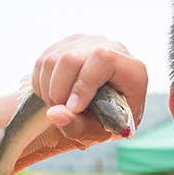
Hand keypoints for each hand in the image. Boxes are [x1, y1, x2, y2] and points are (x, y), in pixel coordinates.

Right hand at [31, 34, 147, 146]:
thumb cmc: (108, 121)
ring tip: (58, 105)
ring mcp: (91, 42)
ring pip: (53, 59)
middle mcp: (114, 48)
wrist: (105, 109)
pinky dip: (40, 82)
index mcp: (133, 69)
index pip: (103, 60)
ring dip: (47, 88)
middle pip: (71, 59)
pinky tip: (52, 95)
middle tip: (61, 111)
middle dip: (58, 90)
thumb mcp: (99, 132)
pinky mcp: (71, 43)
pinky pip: (44, 59)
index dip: (83, 84)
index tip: (74, 109)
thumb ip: (78, 127)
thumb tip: (54, 113)